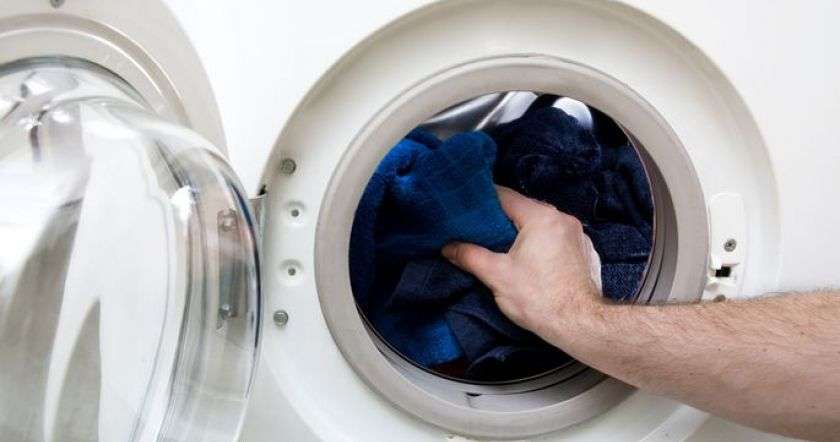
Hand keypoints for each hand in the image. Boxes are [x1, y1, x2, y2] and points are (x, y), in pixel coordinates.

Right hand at [441, 186, 602, 343]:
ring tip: (507, 247)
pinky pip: (560, 239)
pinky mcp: (587, 252)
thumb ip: (470, 256)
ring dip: (526, 232)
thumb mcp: (496, 275)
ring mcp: (578, 235)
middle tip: (483, 231)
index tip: (469, 209)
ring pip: (544, 225)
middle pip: (526, 209)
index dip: (484, 201)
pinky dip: (545, 244)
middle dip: (504, 219)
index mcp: (541, 217)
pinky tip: (535, 262)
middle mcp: (563, 219)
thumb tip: (448, 248)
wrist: (579, 324)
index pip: (506, 196)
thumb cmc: (538, 298)